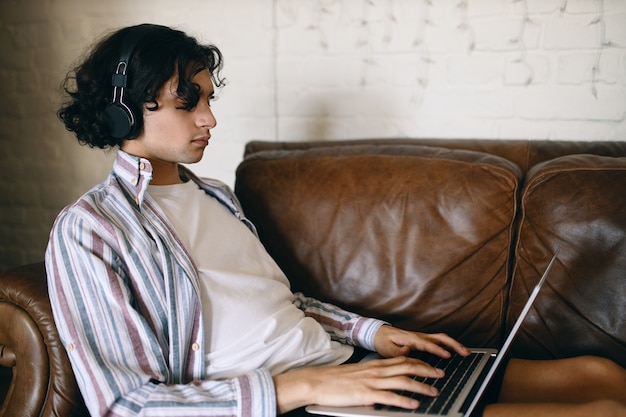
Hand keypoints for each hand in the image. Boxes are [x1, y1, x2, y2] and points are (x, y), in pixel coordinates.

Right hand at [273, 355, 444, 413]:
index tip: (433, 367)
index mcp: (375, 365)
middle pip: (407, 367)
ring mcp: (371, 382)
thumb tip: (386, 384)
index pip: (403, 360)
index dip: (421, 363)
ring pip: (403, 381)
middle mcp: (376, 371)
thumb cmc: (335, 380)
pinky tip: (414, 405)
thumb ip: (373, 377)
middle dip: (427, 370)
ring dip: (421, 386)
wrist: (316, 382)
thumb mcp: (358, 374)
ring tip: (434, 392)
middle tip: (441, 375)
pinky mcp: (365, 395)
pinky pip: (389, 398)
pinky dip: (404, 401)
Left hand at [373, 325, 470, 358]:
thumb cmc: (382, 341)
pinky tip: (455, 352)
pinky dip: (448, 345)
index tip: (448, 355)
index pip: (427, 344)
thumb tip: (407, 351)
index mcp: (410, 339)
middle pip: (439, 337)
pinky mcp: (422, 340)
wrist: (377, 333)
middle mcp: (418, 336)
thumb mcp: (385, 348)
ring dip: (454, 344)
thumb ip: (396, 351)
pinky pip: (438, 341)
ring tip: (466, 352)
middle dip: (454, 344)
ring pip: (441, 338)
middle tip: (466, 353)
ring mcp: (421, 337)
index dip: (438, 349)